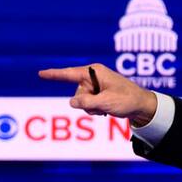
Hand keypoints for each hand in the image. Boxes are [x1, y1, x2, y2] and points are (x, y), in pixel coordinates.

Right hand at [38, 63, 158, 126]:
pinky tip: (106, 109)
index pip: (69, 74)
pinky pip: (87, 104)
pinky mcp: (97, 93)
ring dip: (92, 108)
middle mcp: (92, 76)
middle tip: (104, 105)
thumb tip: (71, 102)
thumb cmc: (126, 100)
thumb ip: (87, 102)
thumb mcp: (106, 102)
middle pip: (77, 93)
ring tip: (107, 107)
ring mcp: (95, 85)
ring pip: (81, 101)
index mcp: (94, 72)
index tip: (40, 73)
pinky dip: (95, 109)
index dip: (54, 75)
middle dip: (87, 103)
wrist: (141, 106)